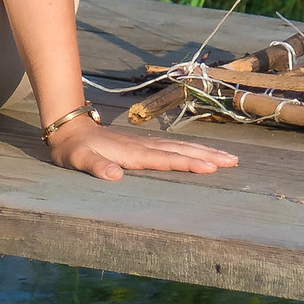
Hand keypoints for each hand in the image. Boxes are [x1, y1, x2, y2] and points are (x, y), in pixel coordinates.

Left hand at [47, 118, 236, 180]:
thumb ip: (97, 167)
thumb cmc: (74, 150)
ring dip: (206, 152)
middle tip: (233, 161)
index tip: (210, 167)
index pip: (166, 159)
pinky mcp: (145, 145)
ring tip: (229, 158)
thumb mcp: (79, 160)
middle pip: (182, 151)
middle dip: (208, 156)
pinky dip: (193, 150)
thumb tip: (115, 175)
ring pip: (182, 147)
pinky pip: (175, 148)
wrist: (70, 129)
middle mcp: (144, 147)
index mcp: (133, 153)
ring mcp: (146, 144)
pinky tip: (204, 154)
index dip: (188, 163)